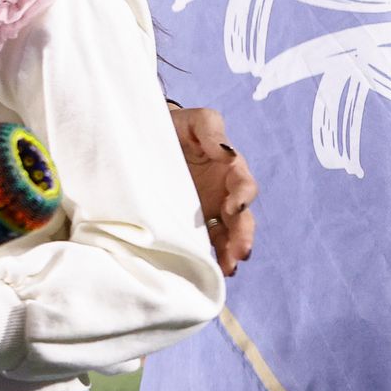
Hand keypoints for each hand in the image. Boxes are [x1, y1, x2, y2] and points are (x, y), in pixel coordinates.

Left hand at [170, 105, 256, 274]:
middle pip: (241, 217)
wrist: (147, 135)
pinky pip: (208, 240)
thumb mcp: (194, 120)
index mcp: (229, 167)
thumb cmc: (176, 125)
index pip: (243, 184)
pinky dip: (213, 255)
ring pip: (227, 234)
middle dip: (243, 235)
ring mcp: (210, 208)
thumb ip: (210, 129)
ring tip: (228, 268)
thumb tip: (226, 152)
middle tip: (241, 252)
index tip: (233, 206)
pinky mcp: (194, 221)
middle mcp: (224, 191)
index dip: (242, 195)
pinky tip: (214, 270)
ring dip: (231, 251)